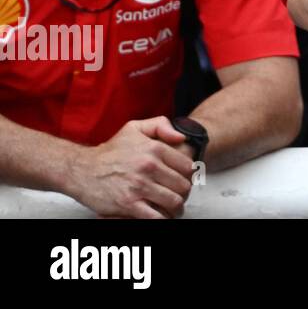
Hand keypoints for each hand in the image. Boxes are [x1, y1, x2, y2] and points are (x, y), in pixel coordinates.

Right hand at [66, 118, 194, 218]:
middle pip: (183, 186)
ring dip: (176, 208)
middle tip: (180, 196)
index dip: (189, 176)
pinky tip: (161, 216)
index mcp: (154, 149)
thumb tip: (182, 137)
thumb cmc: (110, 151)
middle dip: (184, 193)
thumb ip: (161, 126)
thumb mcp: (134, 128)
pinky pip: (156, 217)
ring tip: (173, 209)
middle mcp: (149, 167)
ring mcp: (139, 187)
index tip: (184, 180)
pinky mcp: (128, 204)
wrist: (81, 170)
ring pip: (174, 202)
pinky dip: (162, 219)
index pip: (187, 166)